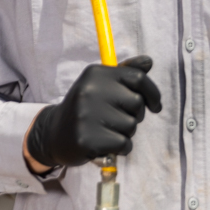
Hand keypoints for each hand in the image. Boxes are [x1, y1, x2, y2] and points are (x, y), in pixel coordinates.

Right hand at [25, 55, 161, 167]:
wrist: (54, 135)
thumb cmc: (86, 108)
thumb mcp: (101, 84)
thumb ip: (126, 72)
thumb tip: (149, 61)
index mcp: (96, 73)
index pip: (138, 78)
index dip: (153, 93)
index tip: (155, 106)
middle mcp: (90, 91)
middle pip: (137, 103)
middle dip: (135, 115)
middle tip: (117, 119)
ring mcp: (87, 115)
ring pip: (131, 126)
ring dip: (125, 132)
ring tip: (106, 130)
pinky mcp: (87, 140)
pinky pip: (124, 144)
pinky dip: (121, 148)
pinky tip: (105, 144)